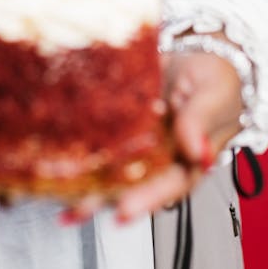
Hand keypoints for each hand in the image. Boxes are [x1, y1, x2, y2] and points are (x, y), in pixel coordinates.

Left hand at [61, 41, 244, 224]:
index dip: (146, 200)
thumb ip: (201, 122)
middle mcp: (160, 159)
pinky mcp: (120, 123)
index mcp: (190, 160)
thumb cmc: (218, 81)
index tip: (122, 213)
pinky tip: (49, 157)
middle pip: (131, 185)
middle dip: (101, 199)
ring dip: (82, 183)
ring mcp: (139, 143)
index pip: (169, 185)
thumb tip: (199, 154)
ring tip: (53, 195)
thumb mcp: (214, 96)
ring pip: (109, 168)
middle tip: (73, 212)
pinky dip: (77, 148)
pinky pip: (99, 137)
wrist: (202, 55)